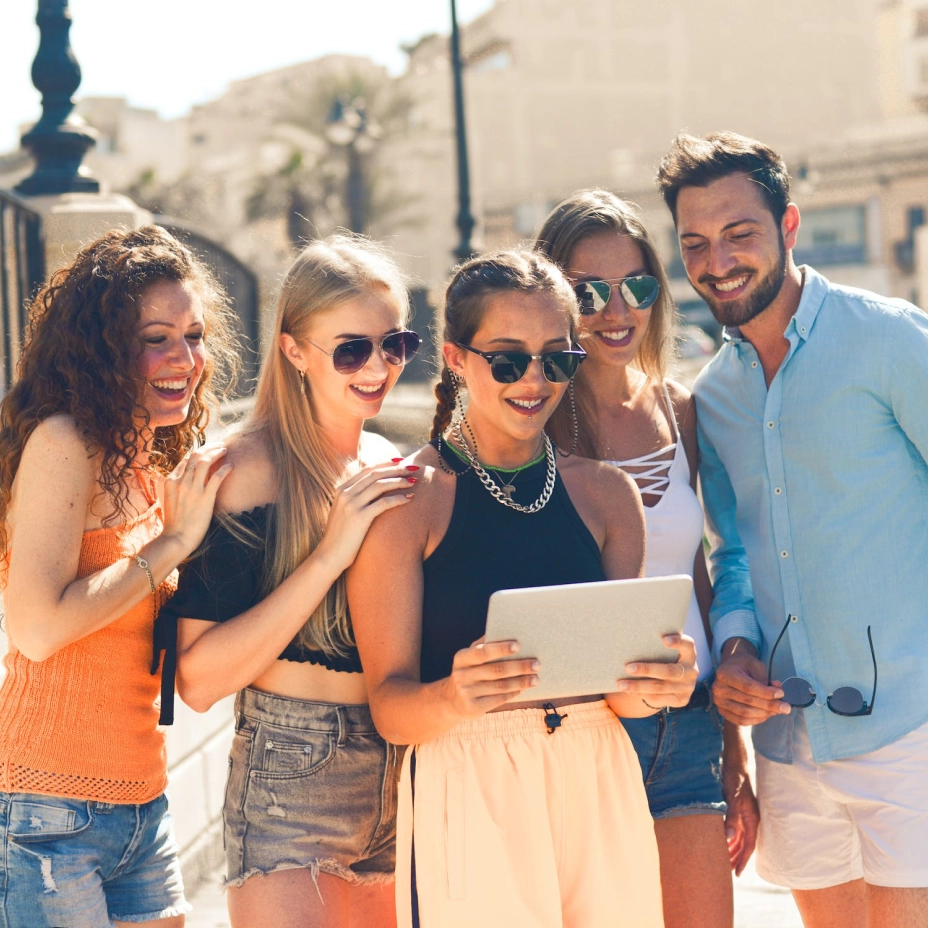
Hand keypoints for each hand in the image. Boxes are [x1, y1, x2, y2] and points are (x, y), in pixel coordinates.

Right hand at [161, 445, 232, 555]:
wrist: (175, 539)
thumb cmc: (174, 522)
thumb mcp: (169, 499)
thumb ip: (175, 487)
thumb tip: (185, 479)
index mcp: (170, 481)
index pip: (186, 459)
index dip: (198, 452)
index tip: (208, 450)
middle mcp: (180, 481)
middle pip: (196, 455)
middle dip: (209, 447)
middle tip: (219, 445)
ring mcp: (192, 489)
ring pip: (205, 461)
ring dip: (217, 452)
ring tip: (225, 450)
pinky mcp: (204, 498)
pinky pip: (217, 477)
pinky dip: (225, 469)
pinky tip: (231, 466)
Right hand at [314, 462, 418, 572]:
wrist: (329, 556)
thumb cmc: (340, 537)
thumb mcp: (343, 512)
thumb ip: (353, 499)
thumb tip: (371, 490)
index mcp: (341, 489)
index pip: (367, 469)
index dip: (386, 464)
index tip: (401, 462)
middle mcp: (345, 493)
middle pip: (375, 474)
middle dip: (396, 469)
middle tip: (413, 467)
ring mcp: (352, 505)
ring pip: (380, 485)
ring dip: (400, 481)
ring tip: (414, 481)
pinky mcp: (359, 518)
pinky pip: (383, 503)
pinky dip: (398, 498)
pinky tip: (410, 498)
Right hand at [442, 639, 539, 718]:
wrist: (451, 700)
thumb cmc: (469, 671)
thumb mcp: (470, 657)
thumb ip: (484, 645)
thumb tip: (508, 631)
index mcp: (461, 658)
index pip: (482, 652)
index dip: (500, 649)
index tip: (518, 645)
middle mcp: (462, 675)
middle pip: (496, 670)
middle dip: (519, 667)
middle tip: (536, 664)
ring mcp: (467, 693)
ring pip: (500, 686)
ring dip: (521, 682)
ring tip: (535, 678)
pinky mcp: (474, 708)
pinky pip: (499, 699)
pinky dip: (513, 693)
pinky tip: (523, 688)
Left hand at [616, 634, 697, 708]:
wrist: (677, 681)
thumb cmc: (665, 657)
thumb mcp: (666, 651)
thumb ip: (655, 646)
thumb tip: (628, 641)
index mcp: (689, 654)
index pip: (688, 645)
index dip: (677, 642)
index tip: (663, 639)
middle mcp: (691, 671)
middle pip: (668, 671)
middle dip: (646, 670)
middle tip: (628, 668)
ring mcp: (687, 687)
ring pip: (660, 687)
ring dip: (638, 686)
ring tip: (621, 684)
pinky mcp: (681, 700)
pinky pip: (658, 698)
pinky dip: (641, 694)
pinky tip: (629, 690)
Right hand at [712, 651, 790, 725]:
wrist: (732, 669)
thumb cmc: (744, 666)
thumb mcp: (755, 666)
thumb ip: (765, 679)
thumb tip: (778, 692)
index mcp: (725, 673)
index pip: (747, 686)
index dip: (765, 692)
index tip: (781, 694)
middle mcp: (718, 688)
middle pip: (747, 701)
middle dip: (769, 705)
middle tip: (786, 707)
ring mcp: (719, 702)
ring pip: (745, 713)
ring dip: (765, 714)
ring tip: (778, 710)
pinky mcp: (722, 711)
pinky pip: (741, 721)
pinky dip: (756, 720)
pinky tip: (767, 715)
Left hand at [722, 754, 758, 874]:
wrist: (735, 761)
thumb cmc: (734, 778)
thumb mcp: (732, 797)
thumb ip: (731, 817)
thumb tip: (729, 837)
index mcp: (752, 818)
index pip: (749, 845)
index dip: (743, 859)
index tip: (737, 873)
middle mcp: (750, 818)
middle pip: (745, 844)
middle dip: (737, 857)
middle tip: (727, 871)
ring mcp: (745, 813)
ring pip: (740, 837)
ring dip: (733, 848)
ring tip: (724, 860)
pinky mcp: (738, 808)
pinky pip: (736, 828)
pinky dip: (730, 837)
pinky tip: (723, 841)